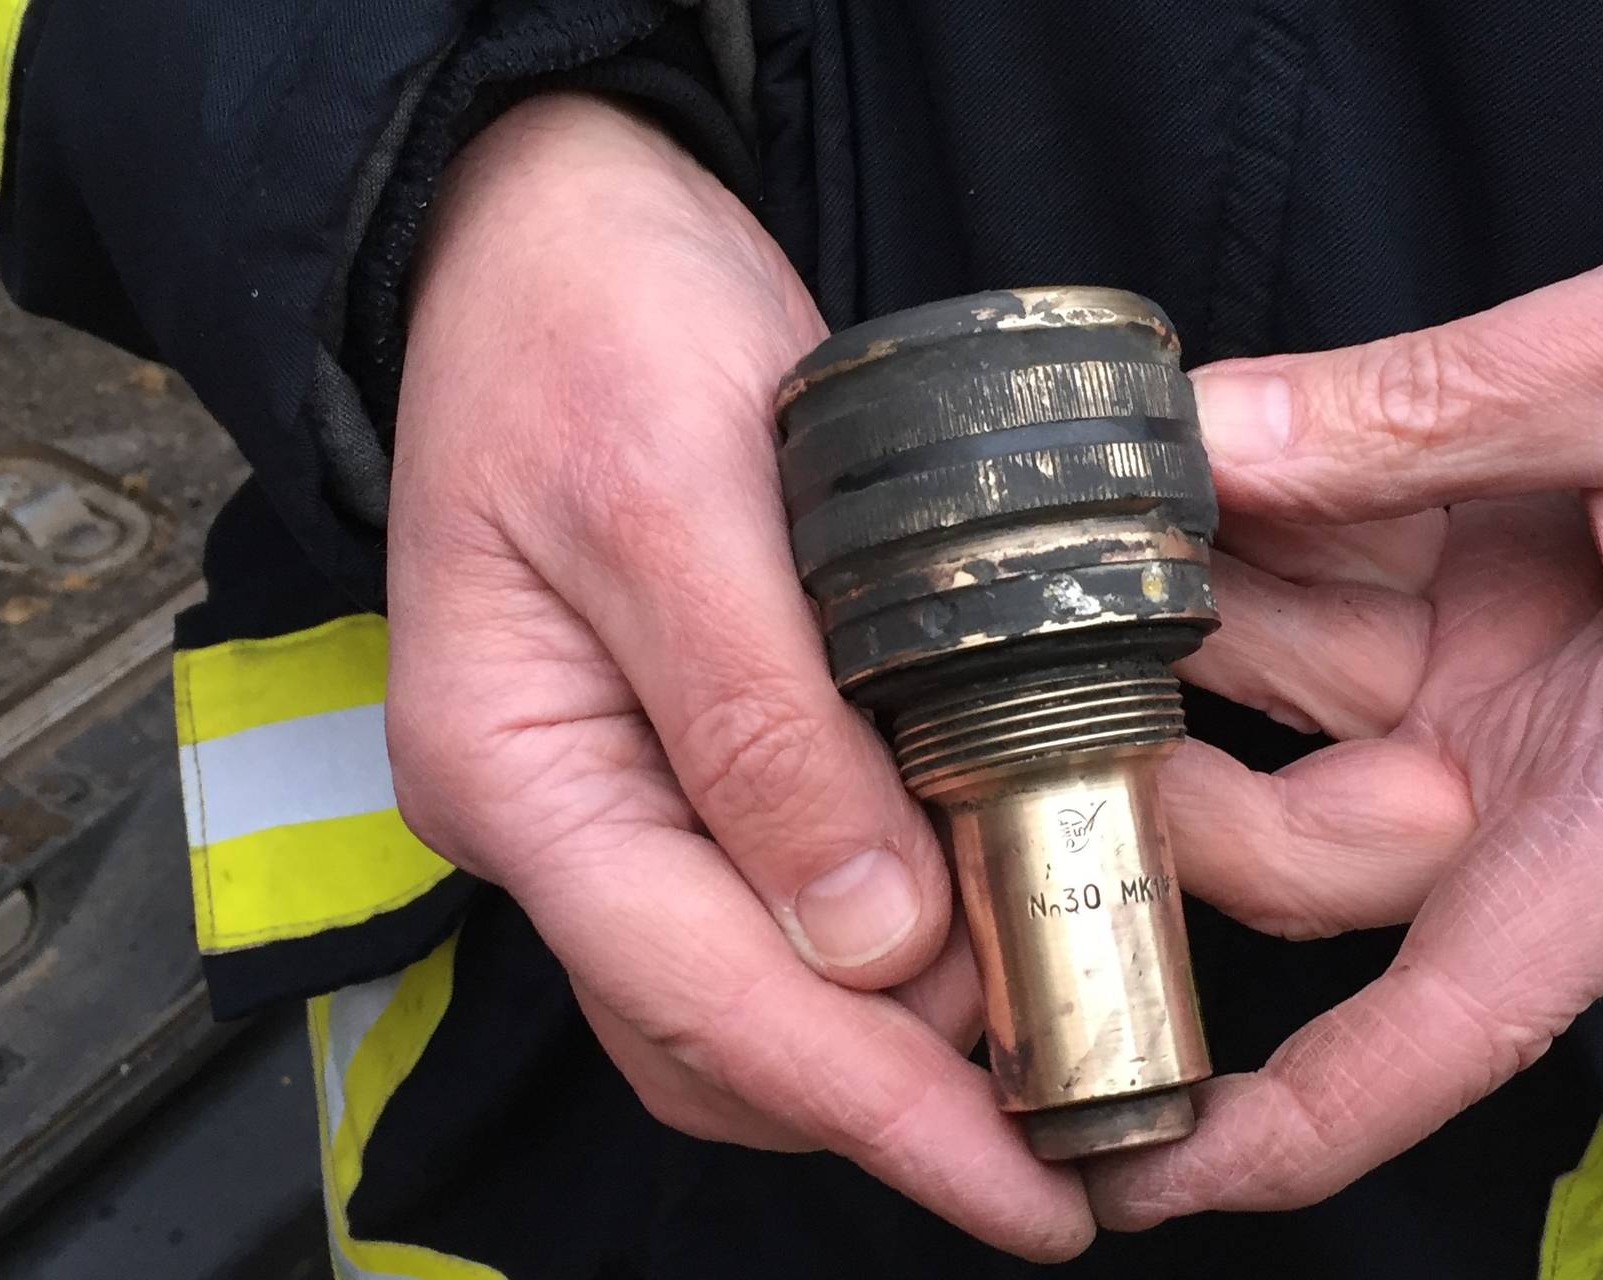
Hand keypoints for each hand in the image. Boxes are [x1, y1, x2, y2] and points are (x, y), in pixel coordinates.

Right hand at [383, 94, 1086, 1256]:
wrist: (541, 218)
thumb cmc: (586, 320)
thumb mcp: (678, 497)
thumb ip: (763, 730)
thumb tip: (869, 946)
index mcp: (519, 772)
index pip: (711, 1006)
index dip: (884, 1118)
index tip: (1030, 1200)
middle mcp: (556, 817)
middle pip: (726, 1041)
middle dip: (903, 1095)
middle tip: (1084, 1107)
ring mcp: (612, 794)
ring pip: (755, 995)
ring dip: (904, 1034)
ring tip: (1062, 1017)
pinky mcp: (681, 755)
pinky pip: (782, 904)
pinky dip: (893, 939)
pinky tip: (993, 911)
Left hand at [1087, 166, 1602, 1224]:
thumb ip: (1425, 410)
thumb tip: (1206, 447)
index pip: (1452, 1016)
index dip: (1289, 1121)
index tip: (1132, 1169)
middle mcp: (1564, 769)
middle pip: (1305, 857)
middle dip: (1161, 779)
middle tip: (1034, 642)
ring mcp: (1517, 688)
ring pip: (1285, 711)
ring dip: (1176, 628)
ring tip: (1083, 523)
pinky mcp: (1495, 601)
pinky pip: (1323, 594)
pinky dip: (1244, 534)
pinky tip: (1175, 459)